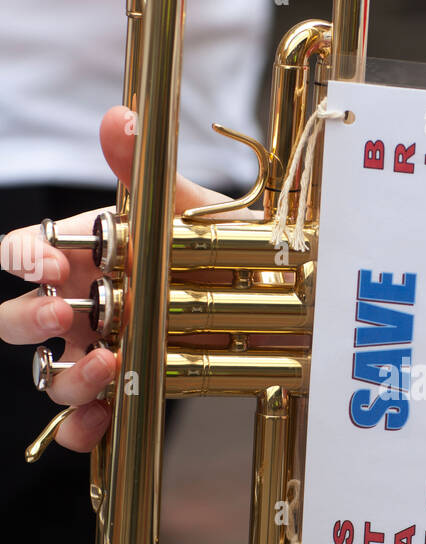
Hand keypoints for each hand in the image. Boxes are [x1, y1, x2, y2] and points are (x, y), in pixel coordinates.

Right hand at [0, 106, 236, 452]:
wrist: (282, 298)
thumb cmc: (228, 246)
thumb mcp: (195, 208)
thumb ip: (150, 171)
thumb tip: (119, 117)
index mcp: (87, 253)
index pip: (24, 253)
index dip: (23, 257)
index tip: (48, 263)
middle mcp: (82, 304)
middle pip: (17, 320)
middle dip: (28, 319)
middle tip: (62, 316)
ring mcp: (99, 351)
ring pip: (50, 374)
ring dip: (65, 376)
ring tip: (103, 365)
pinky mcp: (125, 391)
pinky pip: (85, 420)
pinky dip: (82, 426)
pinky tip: (98, 420)